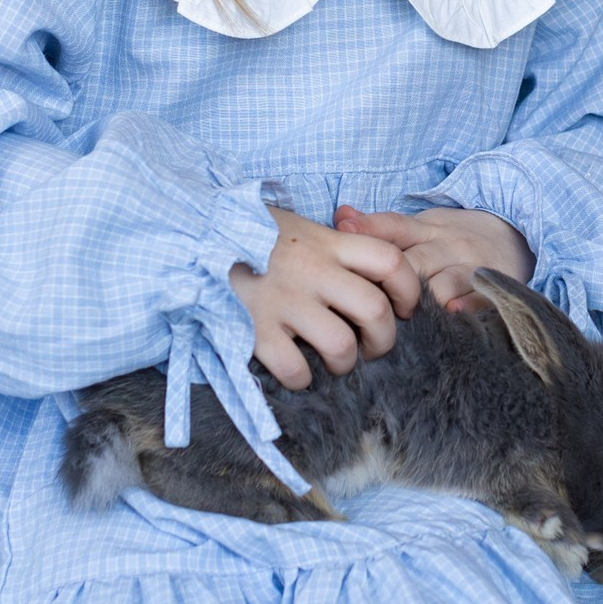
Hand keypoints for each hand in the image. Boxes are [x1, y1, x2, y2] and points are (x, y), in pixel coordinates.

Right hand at [228, 209, 422, 389]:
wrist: (194, 237)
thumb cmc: (252, 235)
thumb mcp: (299, 225)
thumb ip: (335, 243)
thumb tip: (374, 263)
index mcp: (327, 242)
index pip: (390, 261)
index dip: (409, 289)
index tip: (404, 307)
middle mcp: (311, 270)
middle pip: (374, 310)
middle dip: (383, 339)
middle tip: (372, 346)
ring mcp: (284, 301)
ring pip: (341, 345)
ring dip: (345, 363)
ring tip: (335, 362)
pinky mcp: (256, 329)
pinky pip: (295, 369)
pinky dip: (302, 378)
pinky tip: (297, 369)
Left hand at [333, 205, 531, 311]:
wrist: (515, 236)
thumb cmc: (454, 239)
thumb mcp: (422, 225)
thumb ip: (382, 228)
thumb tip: (339, 216)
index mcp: (428, 229)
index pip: (395, 226)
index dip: (369, 228)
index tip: (343, 233)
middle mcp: (449, 246)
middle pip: (414, 262)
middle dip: (388, 282)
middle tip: (360, 300)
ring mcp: (472, 267)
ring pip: (443, 282)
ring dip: (423, 299)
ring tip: (401, 317)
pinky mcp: (496, 286)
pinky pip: (481, 298)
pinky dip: (467, 305)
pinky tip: (452, 312)